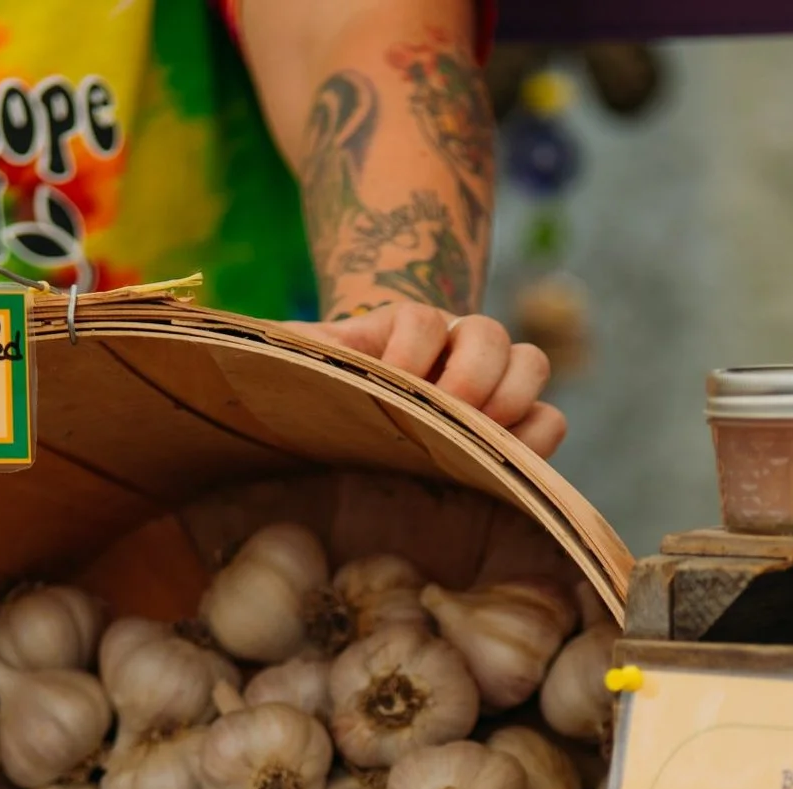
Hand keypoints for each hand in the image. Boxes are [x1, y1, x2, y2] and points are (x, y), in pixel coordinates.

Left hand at [293, 303, 566, 457]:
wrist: (374, 399)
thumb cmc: (337, 384)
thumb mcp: (308, 361)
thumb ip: (287, 348)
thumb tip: (242, 342)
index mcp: (406, 326)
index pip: (422, 320)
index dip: (409, 350)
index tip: (385, 381)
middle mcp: (458, 342)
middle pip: (490, 333)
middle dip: (470, 376)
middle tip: (444, 411)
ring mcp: (496, 377)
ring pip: (532, 363)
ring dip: (509, 400)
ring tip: (475, 438)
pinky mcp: (517, 423)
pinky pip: (550, 421)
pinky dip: (533, 441)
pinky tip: (497, 465)